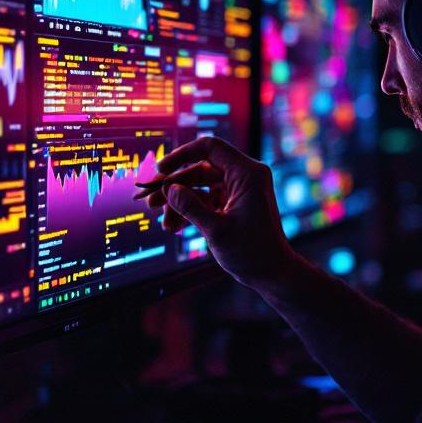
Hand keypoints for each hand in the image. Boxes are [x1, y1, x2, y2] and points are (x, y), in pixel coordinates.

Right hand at [140, 137, 297, 289]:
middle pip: (199, 169)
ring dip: (178, 203)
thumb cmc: (253, 252)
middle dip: (174, 186)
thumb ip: (191, 207)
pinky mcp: (231, 204)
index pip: (210, 148)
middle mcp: (243, 177)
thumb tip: (169, 190)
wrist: (271, 273)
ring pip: (198, 187)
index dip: (181, 155)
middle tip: (150, 201)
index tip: (160, 170)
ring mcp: (236, 190)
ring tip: (163, 223)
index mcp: (248, 173)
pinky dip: (189, 211)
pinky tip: (173, 227)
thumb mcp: (217, 230)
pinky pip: (204, 200)